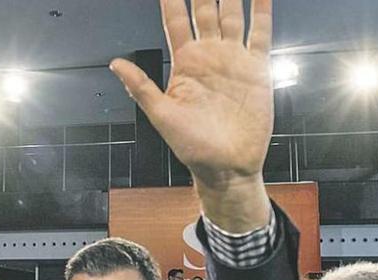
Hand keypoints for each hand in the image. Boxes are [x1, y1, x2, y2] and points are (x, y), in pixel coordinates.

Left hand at [110, 0, 273, 230]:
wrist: (227, 166)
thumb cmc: (192, 147)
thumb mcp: (162, 117)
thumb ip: (141, 88)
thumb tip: (115, 63)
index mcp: (184, 63)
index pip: (176, 20)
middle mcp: (208, 56)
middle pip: (205, 9)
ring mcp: (233, 59)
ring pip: (232, 14)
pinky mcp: (256, 68)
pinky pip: (260, 32)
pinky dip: (262, 11)